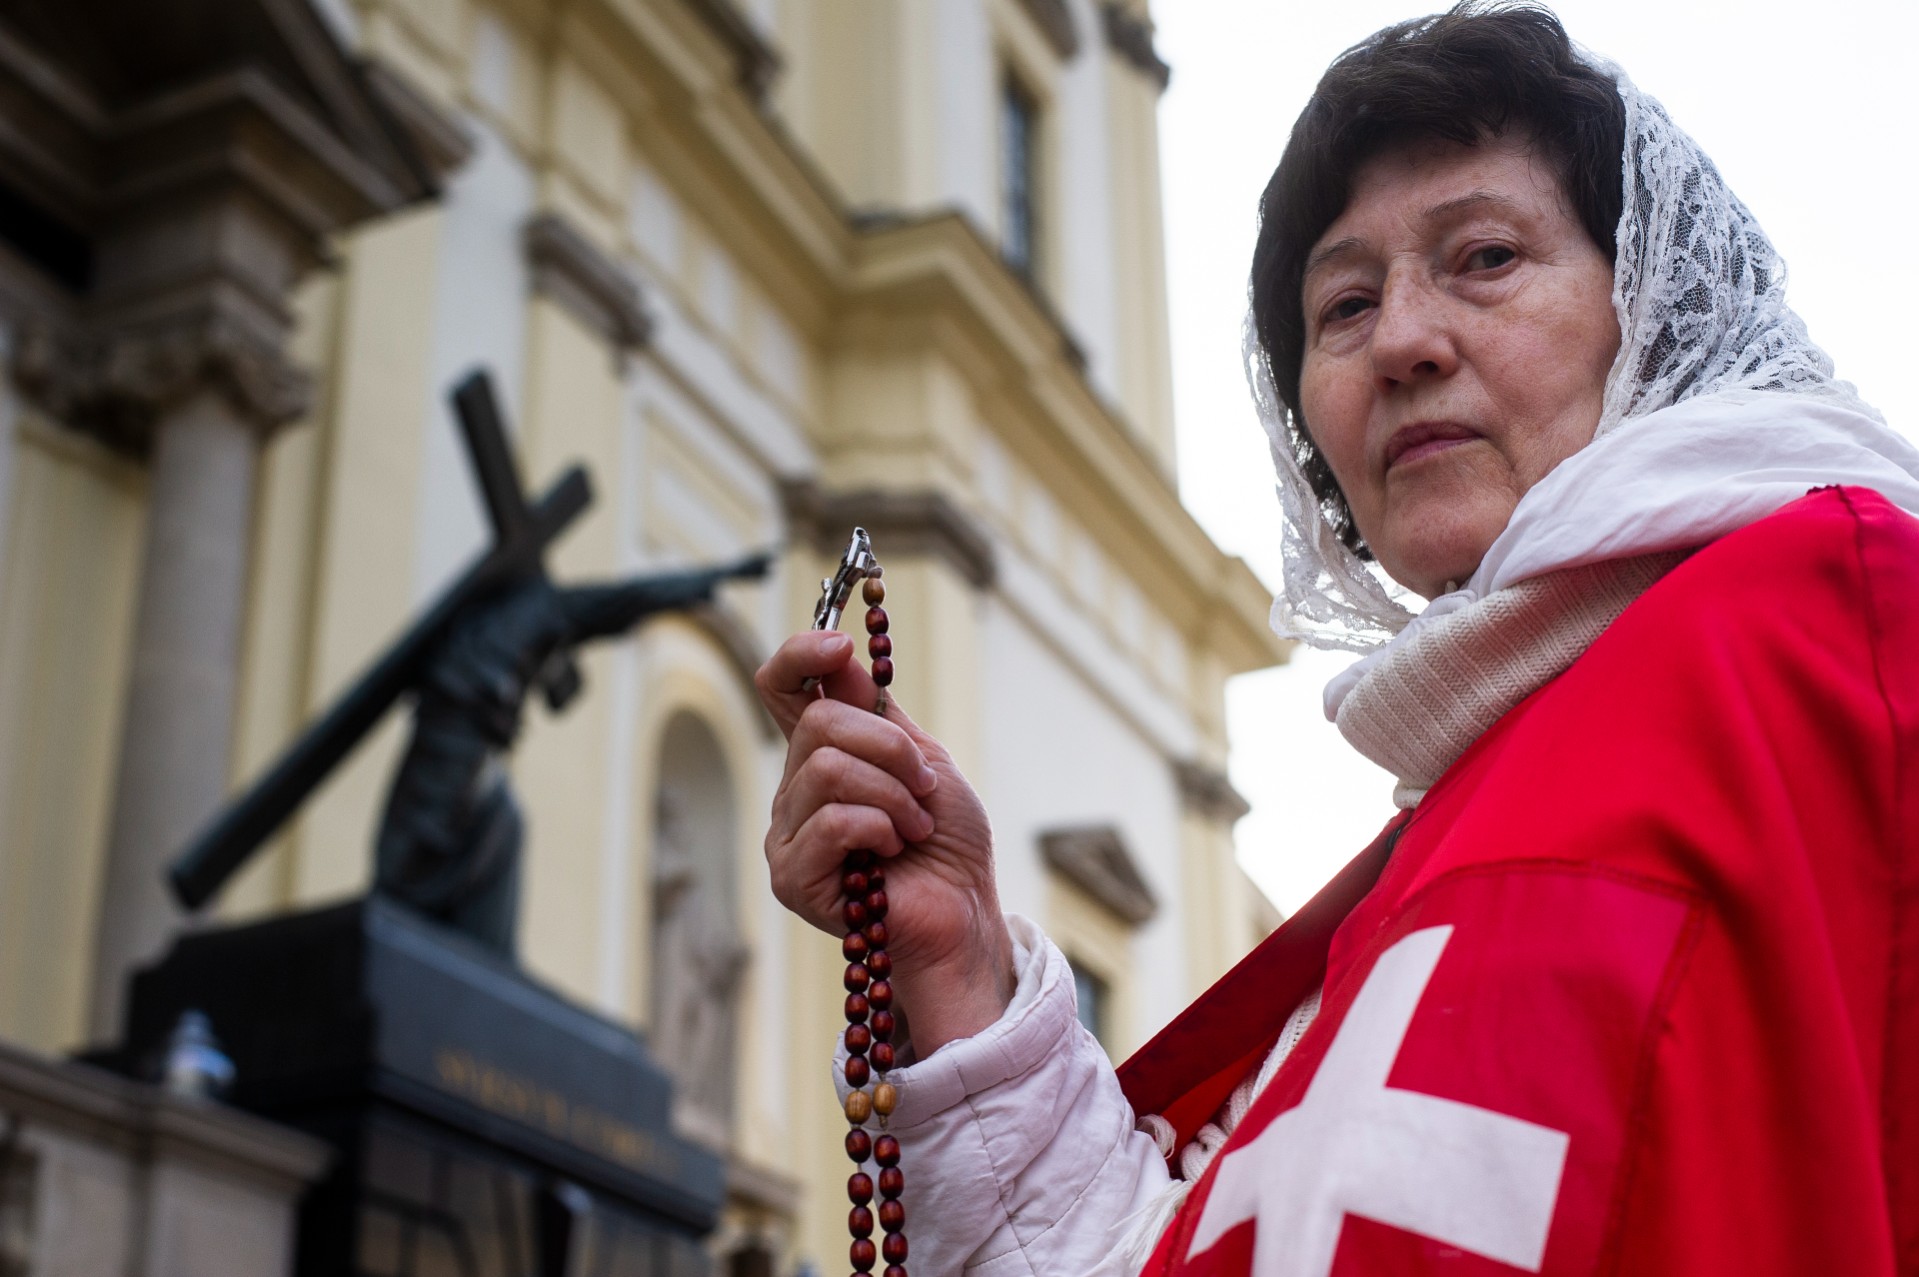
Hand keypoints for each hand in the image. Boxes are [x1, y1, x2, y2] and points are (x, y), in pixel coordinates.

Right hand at [756, 630, 1015, 1053]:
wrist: (965, 913)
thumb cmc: (947, 844)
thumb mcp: (923, 760)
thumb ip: (879, 714)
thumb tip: (840, 654)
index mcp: (823, 754)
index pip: (782, 687)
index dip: (801, 654)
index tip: (842, 648)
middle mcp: (795, 790)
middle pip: (819, 724)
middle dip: (890, 747)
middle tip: (924, 785)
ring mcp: (788, 834)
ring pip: (828, 770)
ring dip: (893, 795)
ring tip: (914, 826)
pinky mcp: (793, 876)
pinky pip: (832, 822)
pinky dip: (879, 828)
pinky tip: (893, 851)